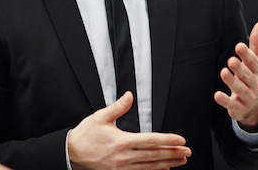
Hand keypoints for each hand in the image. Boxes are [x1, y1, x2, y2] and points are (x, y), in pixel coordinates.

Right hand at [68, 92, 191, 169]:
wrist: (71, 154)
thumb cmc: (85, 135)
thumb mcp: (100, 117)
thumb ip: (118, 107)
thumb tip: (130, 96)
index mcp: (122, 141)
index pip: (151, 140)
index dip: (168, 140)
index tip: (181, 140)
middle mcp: (124, 157)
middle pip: (154, 155)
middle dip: (173, 153)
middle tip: (187, 151)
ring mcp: (122, 168)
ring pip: (150, 166)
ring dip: (168, 163)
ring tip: (181, 161)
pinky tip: (164, 169)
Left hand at [214, 22, 257, 130]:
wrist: (253, 106)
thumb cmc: (252, 77)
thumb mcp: (255, 61)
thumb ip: (256, 44)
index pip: (254, 62)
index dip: (247, 55)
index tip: (239, 46)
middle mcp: (255, 84)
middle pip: (247, 76)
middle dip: (240, 68)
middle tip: (231, 60)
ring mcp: (248, 97)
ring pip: (241, 89)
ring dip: (232, 82)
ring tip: (223, 73)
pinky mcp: (239, 108)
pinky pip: (232, 105)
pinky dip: (225, 101)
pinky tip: (217, 95)